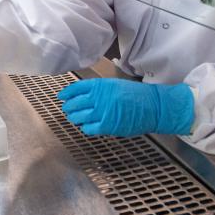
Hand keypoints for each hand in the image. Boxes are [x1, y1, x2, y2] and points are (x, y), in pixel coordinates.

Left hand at [57, 78, 193, 136]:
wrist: (153, 106)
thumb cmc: (136, 96)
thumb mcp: (115, 86)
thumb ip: (100, 90)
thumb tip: (84, 96)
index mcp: (100, 85)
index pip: (76, 88)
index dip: (67, 93)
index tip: (62, 96)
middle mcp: (98, 98)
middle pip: (75, 104)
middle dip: (69, 107)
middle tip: (67, 109)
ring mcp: (102, 112)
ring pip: (79, 117)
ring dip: (75, 118)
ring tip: (74, 118)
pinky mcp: (107, 126)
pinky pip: (89, 128)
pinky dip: (85, 128)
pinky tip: (86, 126)